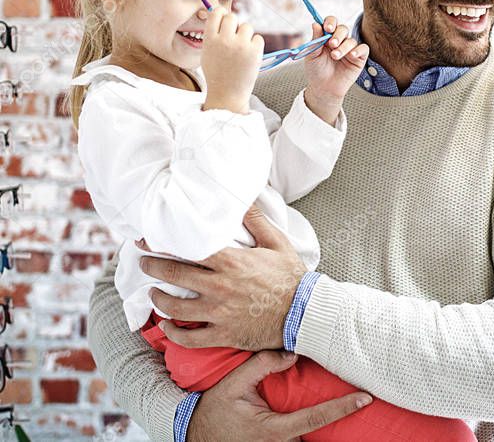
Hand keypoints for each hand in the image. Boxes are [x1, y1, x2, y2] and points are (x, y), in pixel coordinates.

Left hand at [139, 206, 306, 351]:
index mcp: (231, 262)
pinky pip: (189, 337)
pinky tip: (167, 326)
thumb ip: (256, 221)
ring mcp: (219, 313)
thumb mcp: (278, 243)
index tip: (147, 240)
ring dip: (158, 299)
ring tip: (153, 292)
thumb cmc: (292, 277)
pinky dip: (173, 333)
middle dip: (152, 267)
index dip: (162, 243)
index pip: (187, 249)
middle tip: (144, 262)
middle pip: (173, 275)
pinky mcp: (223, 334)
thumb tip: (242, 200)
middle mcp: (219, 287)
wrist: (305, 313)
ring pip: (175, 307)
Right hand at [187, 350, 371, 441]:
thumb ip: (260, 365)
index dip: (342, 408)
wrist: (195, 436)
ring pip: (309, 438)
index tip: (365, 399)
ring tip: (347, 406)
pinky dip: (312, 431)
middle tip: (361, 399)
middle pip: (318, 432)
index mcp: (273, 430)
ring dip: (325, 428)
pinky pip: (299, 440)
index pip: (315, 418)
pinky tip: (327, 414)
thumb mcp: (232, 384)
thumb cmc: (213, 411)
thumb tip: (292, 353)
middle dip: (338, 418)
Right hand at [202, 7, 263, 113]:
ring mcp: (240, 46)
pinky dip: (255, 45)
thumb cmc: (217, 73)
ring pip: (247, 26)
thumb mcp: (207, 52)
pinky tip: (249, 56)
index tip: (224, 20)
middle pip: (233, 17)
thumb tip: (221, 14)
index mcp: (210, 40)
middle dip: (234, 25)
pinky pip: (258, 38)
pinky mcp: (255, 52)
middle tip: (234, 37)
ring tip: (241, 49)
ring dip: (246, 35)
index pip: (216, 13)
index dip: (222, 14)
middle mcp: (224, 40)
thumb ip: (213, 34)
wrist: (227, 93)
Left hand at [304, 16, 368, 124]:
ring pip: (351, 40)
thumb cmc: (316, 71)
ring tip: (335, 56)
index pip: (331, 23)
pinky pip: (363, 48)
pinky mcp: (359, 58)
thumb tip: (315, 23)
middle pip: (343, 29)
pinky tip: (351, 55)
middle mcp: (339, 41)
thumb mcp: (312, 55)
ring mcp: (350, 49)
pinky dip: (358, 50)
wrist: (324, 88)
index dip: (330, 22)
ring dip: (343, 47)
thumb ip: (315, 39)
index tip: (327, 28)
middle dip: (338, 35)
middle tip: (332, 44)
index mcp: (327, 37)